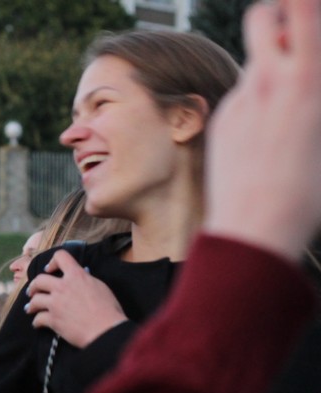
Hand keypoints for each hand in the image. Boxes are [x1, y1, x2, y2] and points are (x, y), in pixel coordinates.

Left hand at [25, 250, 126, 347]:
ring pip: (34, 300)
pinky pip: (37, 319)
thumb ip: (85, 280)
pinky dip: (36, 322)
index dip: (52, 261)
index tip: (50, 269)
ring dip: (31, 305)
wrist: (106, 330)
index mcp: (76, 276)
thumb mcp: (98, 286)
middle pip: (39, 280)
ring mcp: (56, 304)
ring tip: (30, 308)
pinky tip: (37, 324)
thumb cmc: (108, 309)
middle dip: (34, 286)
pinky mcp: (53, 320)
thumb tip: (80, 277)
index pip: (61, 256)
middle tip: (33, 291)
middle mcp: (63, 287)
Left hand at [202, 0, 320, 261]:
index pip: (301, 11)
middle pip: (261, 17)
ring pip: (254, 61)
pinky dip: (257, 98)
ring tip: (287, 93)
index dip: (303, 1)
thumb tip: (306, 79)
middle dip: (276, 13)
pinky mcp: (221, 123)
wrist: (254, 230)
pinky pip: (242, 96)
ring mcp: (238, 102)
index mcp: (305, 83)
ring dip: (270, 60)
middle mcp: (266, 84)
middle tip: (290, 28)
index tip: (305, 3)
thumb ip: (313, 96)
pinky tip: (267, 134)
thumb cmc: (307, 192)